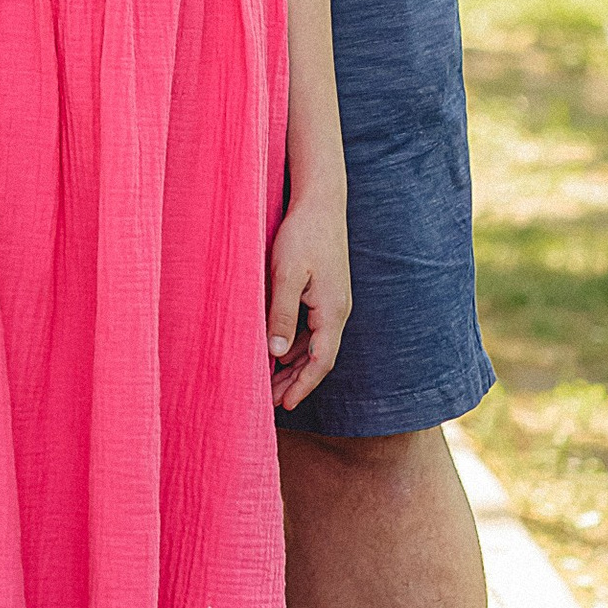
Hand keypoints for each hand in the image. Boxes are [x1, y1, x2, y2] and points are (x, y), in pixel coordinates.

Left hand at [267, 191, 350, 411]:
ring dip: (293, 365)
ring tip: (270, 382)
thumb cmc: (303, 235)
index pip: (321, 362)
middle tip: (270, 403)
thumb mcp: (286, 275)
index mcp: (332, 311)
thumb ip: (282, 314)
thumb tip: (276, 354)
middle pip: (318, 358)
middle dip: (295, 382)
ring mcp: (334, 302)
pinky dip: (295, 345)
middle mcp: (338, 311)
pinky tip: (277, 351)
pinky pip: (311, 328)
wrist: (322, 202)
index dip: (303, 386)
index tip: (285, 406)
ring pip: (314, 344)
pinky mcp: (326, 292)